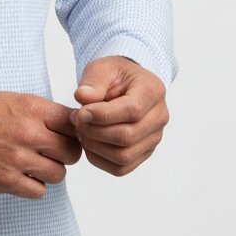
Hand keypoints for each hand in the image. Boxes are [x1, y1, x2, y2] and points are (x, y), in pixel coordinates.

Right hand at [0, 91, 82, 198]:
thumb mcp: (11, 100)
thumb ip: (40, 113)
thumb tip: (69, 126)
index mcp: (31, 108)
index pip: (73, 124)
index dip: (72, 131)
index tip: (65, 135)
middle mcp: (28, 133)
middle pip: (72, 152)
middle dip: (64, 154)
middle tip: (50, 152)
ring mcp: (17, 159)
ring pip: (58, 174)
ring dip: (48, 171)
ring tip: (31, 163)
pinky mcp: (6, 181)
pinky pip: (38, 191)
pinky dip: (33, 185)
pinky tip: (20, 175)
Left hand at [72, 56, 169, 176]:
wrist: (124, 86)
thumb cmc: (114, 76)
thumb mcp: (102, 68)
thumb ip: (92, 81)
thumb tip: (82, 97)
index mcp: (153, 91)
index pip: (132, 110)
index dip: (101, 115)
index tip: (79, 112)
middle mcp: (159, 117)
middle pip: (127, 136)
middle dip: (94, 131)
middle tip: (76, 120)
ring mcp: (153, 138)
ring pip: (123, 156)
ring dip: (94, 146)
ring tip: (81, 130)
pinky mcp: (143, 153)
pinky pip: (120, 168)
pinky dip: (98, 159)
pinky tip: (88, 142)